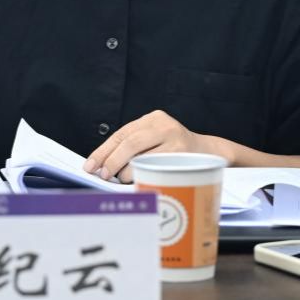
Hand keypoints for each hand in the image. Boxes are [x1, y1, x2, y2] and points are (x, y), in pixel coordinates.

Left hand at [83, 110, 217, 182]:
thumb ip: (133, 147)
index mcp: (154, 118)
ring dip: (125, 172)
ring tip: (121, 179)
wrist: (210, 155)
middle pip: (129, 142)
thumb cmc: (176, 152)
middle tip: (102, 175)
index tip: (90, 166)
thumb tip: (101, 165)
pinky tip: (137, 181)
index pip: (121, 134)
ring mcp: (175, 139)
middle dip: (111, 161)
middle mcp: (164, 125)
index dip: (103, 151)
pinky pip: (154, 168)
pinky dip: (141, 176)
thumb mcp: (156, 140)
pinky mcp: (182, 155)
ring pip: (140, 157)